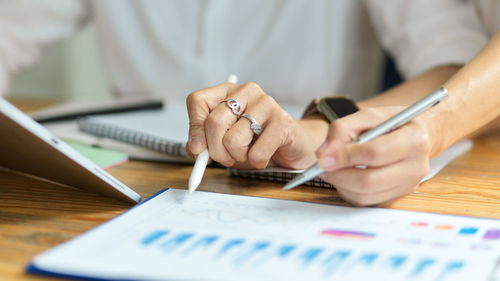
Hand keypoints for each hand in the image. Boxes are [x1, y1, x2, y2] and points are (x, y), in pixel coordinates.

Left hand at [186, 82, 327, 168]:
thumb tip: (195, 148)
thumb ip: (204, 145)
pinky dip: (257, 162)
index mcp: (228, 91)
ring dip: (238, 158)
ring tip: (249, 153)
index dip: (194, 128)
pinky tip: (265, 156)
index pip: (197, 101)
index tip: (199, 149)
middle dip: (216, 151)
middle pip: (214, 123)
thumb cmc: (255, 142)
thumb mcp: (223, 142)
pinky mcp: (282, 122)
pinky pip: (256, 153)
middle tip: (227, 158)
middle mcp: (246, 91)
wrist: (293, 145)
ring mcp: (266, 104)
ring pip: (233, 141)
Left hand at [315, 107, 432, 205]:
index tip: (323, 157)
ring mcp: (408, 185)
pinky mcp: (398, 196)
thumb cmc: (391, 123)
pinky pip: (366, 201)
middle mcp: (415, 166)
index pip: (374, 153)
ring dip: (340, 184)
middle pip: (369, 181)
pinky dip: (348, 191)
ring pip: (365, 196)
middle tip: (322, 166)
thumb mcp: (368, 115)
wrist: (417, 135)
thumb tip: (323, 154)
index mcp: (413, 140)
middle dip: (339, 175)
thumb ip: (342, 129)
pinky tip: (343, 177)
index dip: (345, 156)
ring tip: (331, 170)